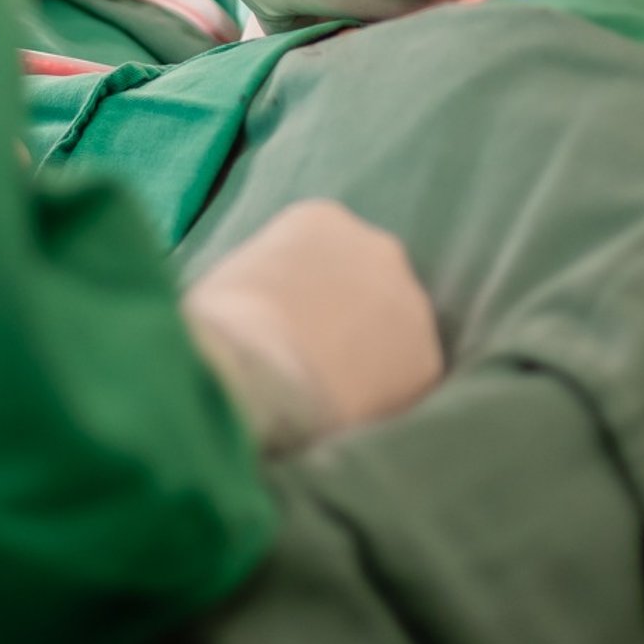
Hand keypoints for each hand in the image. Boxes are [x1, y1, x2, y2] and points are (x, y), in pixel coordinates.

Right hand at [181, 200, 443, 455]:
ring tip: (329, 400)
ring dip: (371, 361)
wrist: (251, 377)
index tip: (286, 326)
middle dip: (349, 321)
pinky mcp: (426, 360)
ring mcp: (410, 302)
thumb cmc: (217, 330)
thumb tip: (263, 314)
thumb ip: (264, 285)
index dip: (305, 295)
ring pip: (396, 335)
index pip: (323, 252)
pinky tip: (350, 423)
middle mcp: (377, 248)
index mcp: (320, 220)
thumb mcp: (228, 284)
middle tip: (314, 364)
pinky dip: (385, 402)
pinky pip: (407, 384)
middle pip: (370, 285)